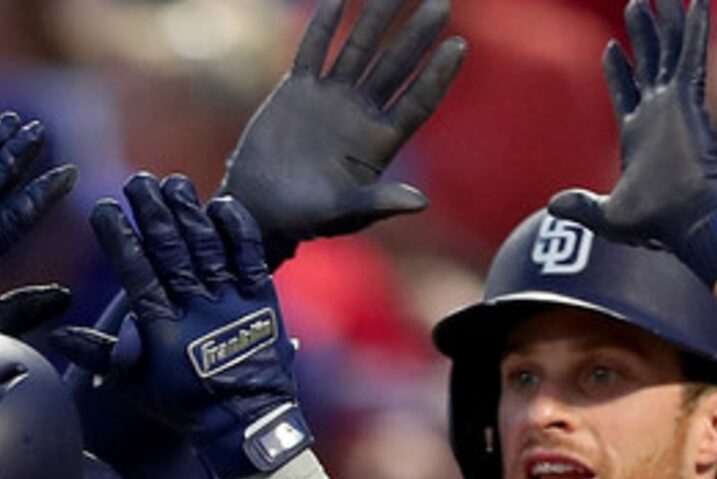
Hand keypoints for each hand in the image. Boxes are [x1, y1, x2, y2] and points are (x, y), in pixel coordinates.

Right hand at [47, 175, 311, 478]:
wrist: (246, 424)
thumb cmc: (184, 405)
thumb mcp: (135, 385)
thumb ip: (99, 354)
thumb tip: (57, 334)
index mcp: (161, 329)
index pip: (136, 273)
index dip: (119, 239)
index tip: (105, 209)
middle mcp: (196, 311)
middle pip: (171, 250)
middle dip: (153, 213)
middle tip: (139, 181)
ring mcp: (231, 303)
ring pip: (207, 247)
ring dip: (189, 212)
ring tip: (175, 183)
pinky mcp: (263, 300)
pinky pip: (251, 257)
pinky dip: (238, 230)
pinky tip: (221, 205)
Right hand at [220, 0, 466, 261]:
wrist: (257, 209)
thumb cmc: (304, 218)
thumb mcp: (345, 215)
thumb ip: (380, 202)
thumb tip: (421, 202)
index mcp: (378, 143)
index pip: (416, 101)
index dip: (437, 74)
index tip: (458, 45)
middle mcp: (360, 115)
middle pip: (395, 67)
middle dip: (417, 36)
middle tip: (441, 5)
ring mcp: (330, 99)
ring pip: (360, 50)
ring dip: (378, 20)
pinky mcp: (298, 91)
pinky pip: (314, 50)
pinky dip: (324, 26)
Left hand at [545, 0, 716, 285]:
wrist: (693, 223)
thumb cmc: (660, 224)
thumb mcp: (609, 216)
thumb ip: (583, 205)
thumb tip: (552, 205)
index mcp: (640, 136)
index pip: (628, 92)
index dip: (619, 71)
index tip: (611, 47)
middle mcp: (659, 114)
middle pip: (650, 62)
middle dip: (643, 33)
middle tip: (637, 4)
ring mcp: (675, 104)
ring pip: (669, 50)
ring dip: (663, 20)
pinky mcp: (690, 99)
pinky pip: (691, 54)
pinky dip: (694, 27)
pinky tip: (695, 2)